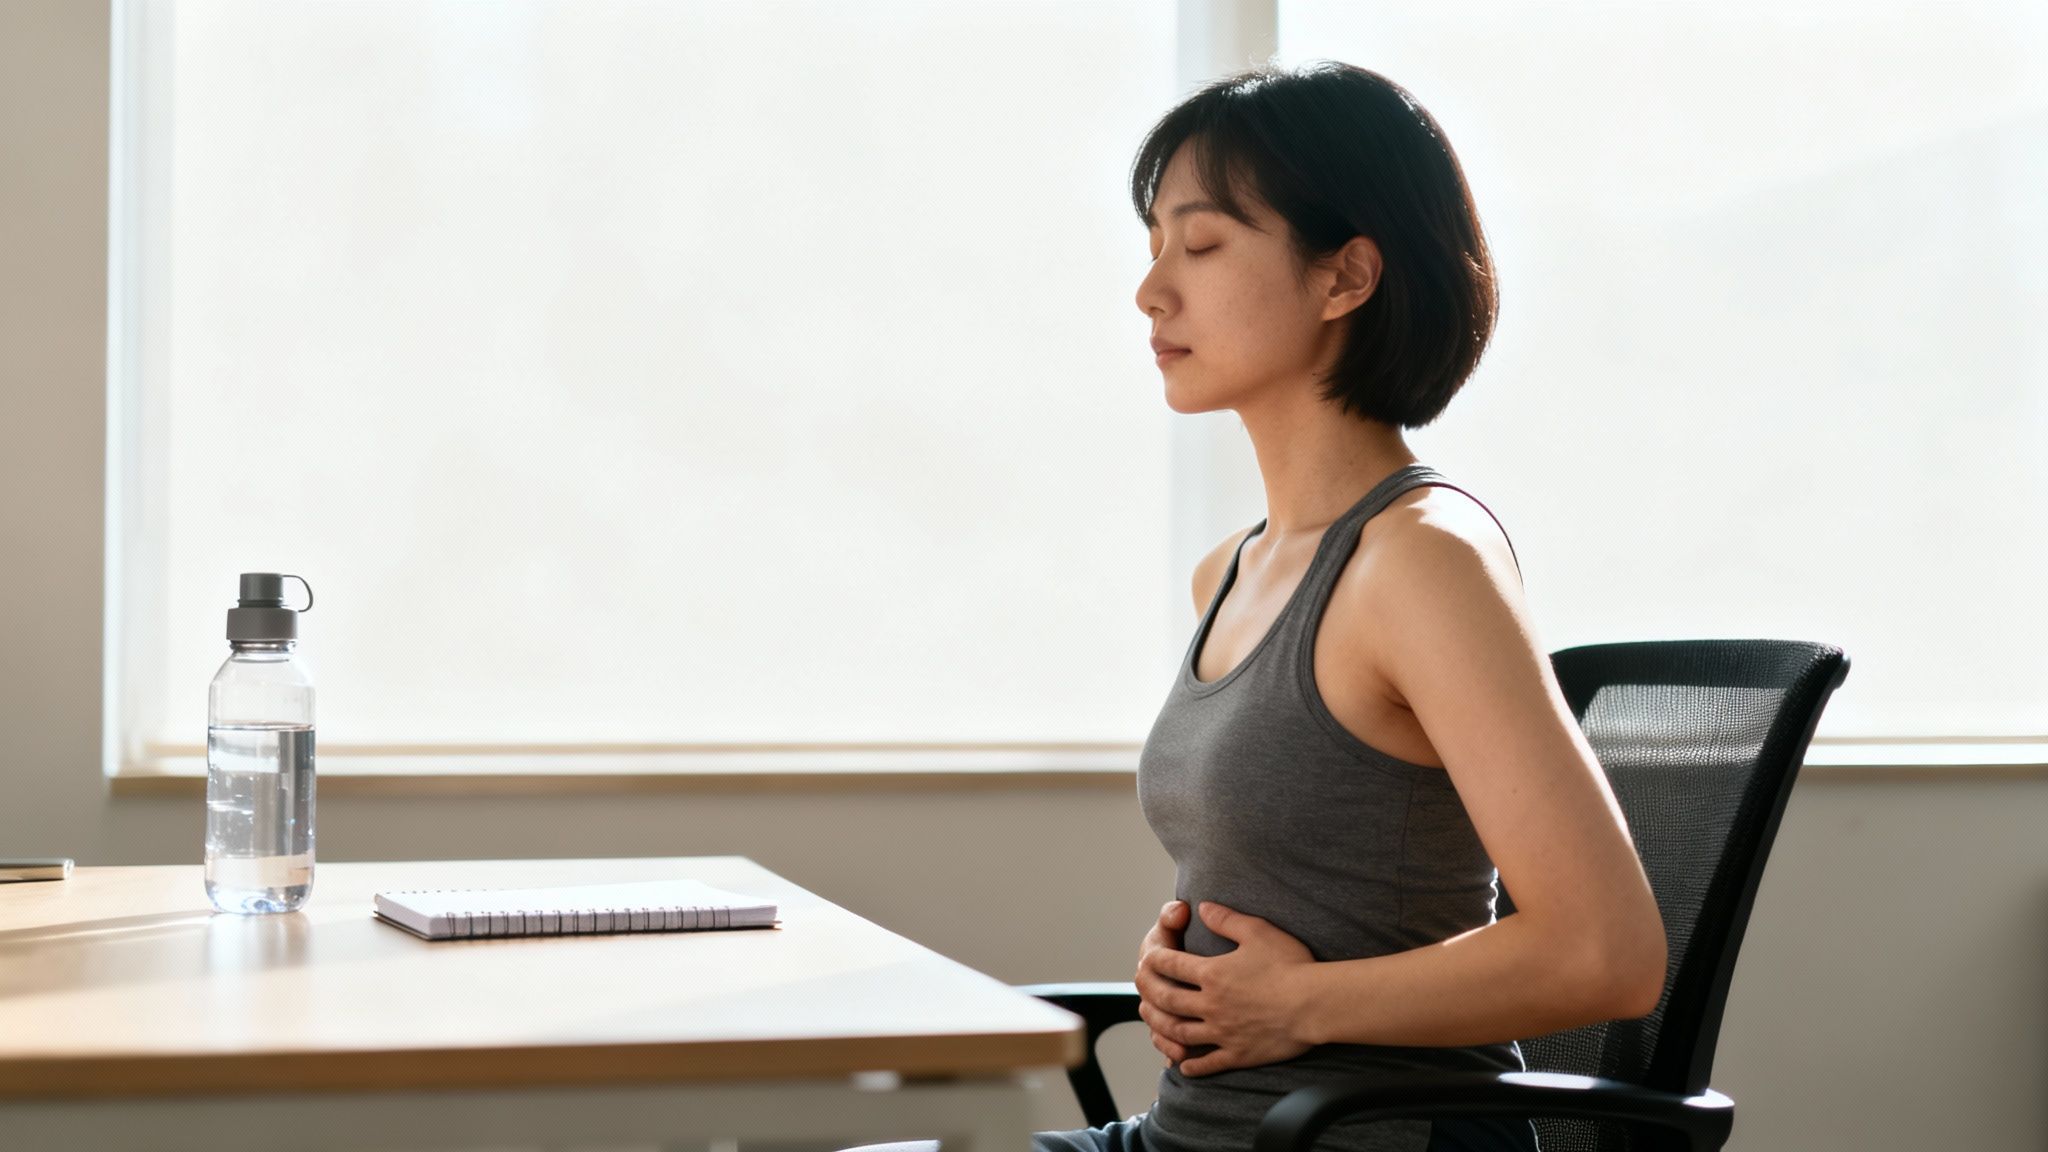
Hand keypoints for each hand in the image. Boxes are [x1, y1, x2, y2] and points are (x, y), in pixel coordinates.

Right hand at [1135, 900, 1192, 1066]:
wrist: (1185, 961)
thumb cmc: (1181, 937)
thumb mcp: (1176, 923)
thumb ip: (1173, 915)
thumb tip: (1181, 909)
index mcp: (1151, 957)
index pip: (1152, 961)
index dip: (1163, 963)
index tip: (1181, 963)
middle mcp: (1149, 984)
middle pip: (1153, 997)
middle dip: (1169, 1003)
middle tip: (1189, 1008)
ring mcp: (1155, 1006)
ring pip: (1155, 1022)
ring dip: (1168, 1032)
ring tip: (1186, 1041)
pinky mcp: (1164, 1025)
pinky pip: (1161, 1040)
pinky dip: (1169, 1049)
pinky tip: (1183, 1056)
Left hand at [1135, 901, 1318, 1076]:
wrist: (1315, 1005)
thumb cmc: (1291, 965)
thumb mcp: (1257, 931)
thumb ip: (1225, 919)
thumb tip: (1201, 907)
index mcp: (1212, 974)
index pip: (1170, 965)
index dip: (1155, 958)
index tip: (1149, 956)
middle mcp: (1211, 1005)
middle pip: (1167, 999)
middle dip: (1149, 990)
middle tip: (1141, 986)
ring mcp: (1223, 1032)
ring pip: (1180, 1033)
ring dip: (1161, 1027)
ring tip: (1153, 1023)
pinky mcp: (1238, 1053)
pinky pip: (1207, 1063)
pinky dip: (1191, 1064)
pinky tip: (1183, 1063)